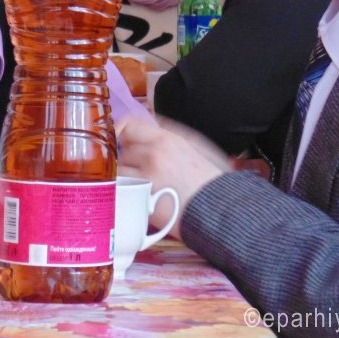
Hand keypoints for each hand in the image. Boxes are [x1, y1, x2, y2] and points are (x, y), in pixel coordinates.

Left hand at [117, 115, 231, 237]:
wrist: (221, 212)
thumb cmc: (212, 184)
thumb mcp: (196, 149)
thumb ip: (168, 140)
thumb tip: (145, 135)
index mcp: (168, 138)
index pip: (130, 125)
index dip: (120, 133)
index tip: (118, 142)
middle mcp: (154, 152)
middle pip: (122, 149)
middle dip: (128, 160)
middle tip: (138, 173)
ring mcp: (146, 173)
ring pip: (120, 170)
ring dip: (126, 178)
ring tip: (141, 189)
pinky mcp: (141, 195)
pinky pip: (120, 189)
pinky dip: (124, 193)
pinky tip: (136, 199)